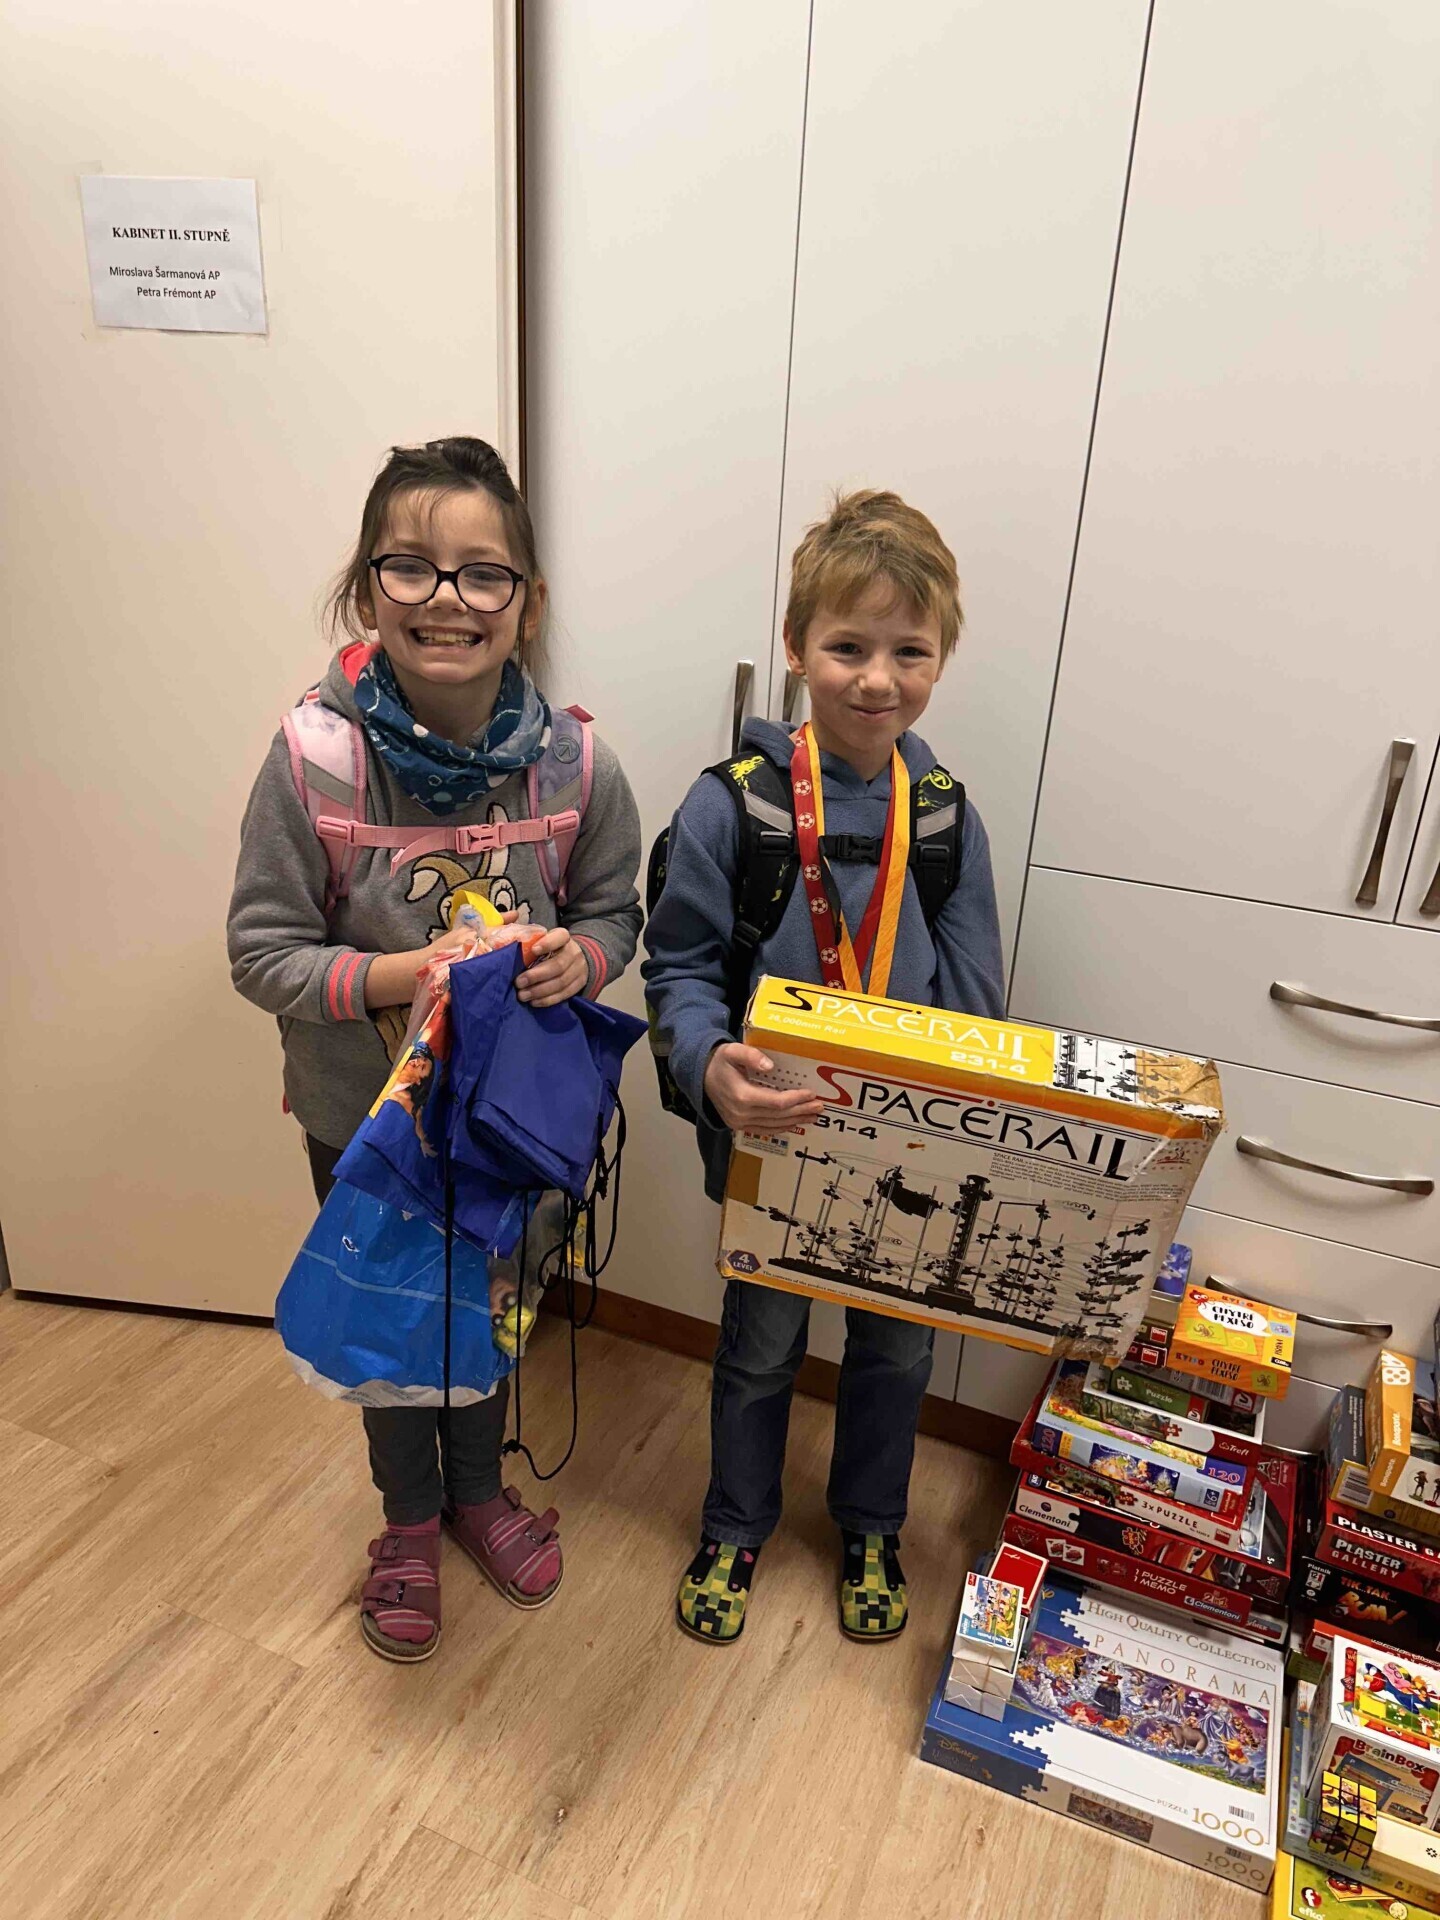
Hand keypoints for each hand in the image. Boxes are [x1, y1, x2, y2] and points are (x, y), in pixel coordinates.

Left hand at [516, 926, 588, 1007]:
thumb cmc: (551, 949)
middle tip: (518, 983)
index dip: (547, 943)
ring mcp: (578, 969)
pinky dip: (548, 1000)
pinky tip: (534, 1002)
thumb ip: (529, 943)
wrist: (576, 959)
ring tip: (522, 995)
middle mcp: (574, 953)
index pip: (560, 937)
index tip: (533, 950)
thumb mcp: (543, 940)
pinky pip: (564, 994)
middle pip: (558, 965)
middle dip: (536, 976)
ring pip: (560, 982)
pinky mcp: (579, 984)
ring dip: (539, 991)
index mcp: (564, 937)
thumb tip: (504, 948)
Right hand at [703, 1043, 824, 1135]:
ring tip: (812, 1116)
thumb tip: (770, 1066)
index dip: (796, 1099)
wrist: (701, 1076)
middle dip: (801, 1110)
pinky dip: (781, 1128)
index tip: (811, 1094)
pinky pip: (765, 1130)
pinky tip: (794, 1124)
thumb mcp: (733, 1051)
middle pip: (779, 1115)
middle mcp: (742, 1113)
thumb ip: (751, 1056)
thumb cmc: (719, 1062)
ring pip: (774, 1125)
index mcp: (742, 1096)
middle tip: (819, 1106)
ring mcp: (740, 1122)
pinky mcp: (739, 1126)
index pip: (776, 1102)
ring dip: (795, 1121)